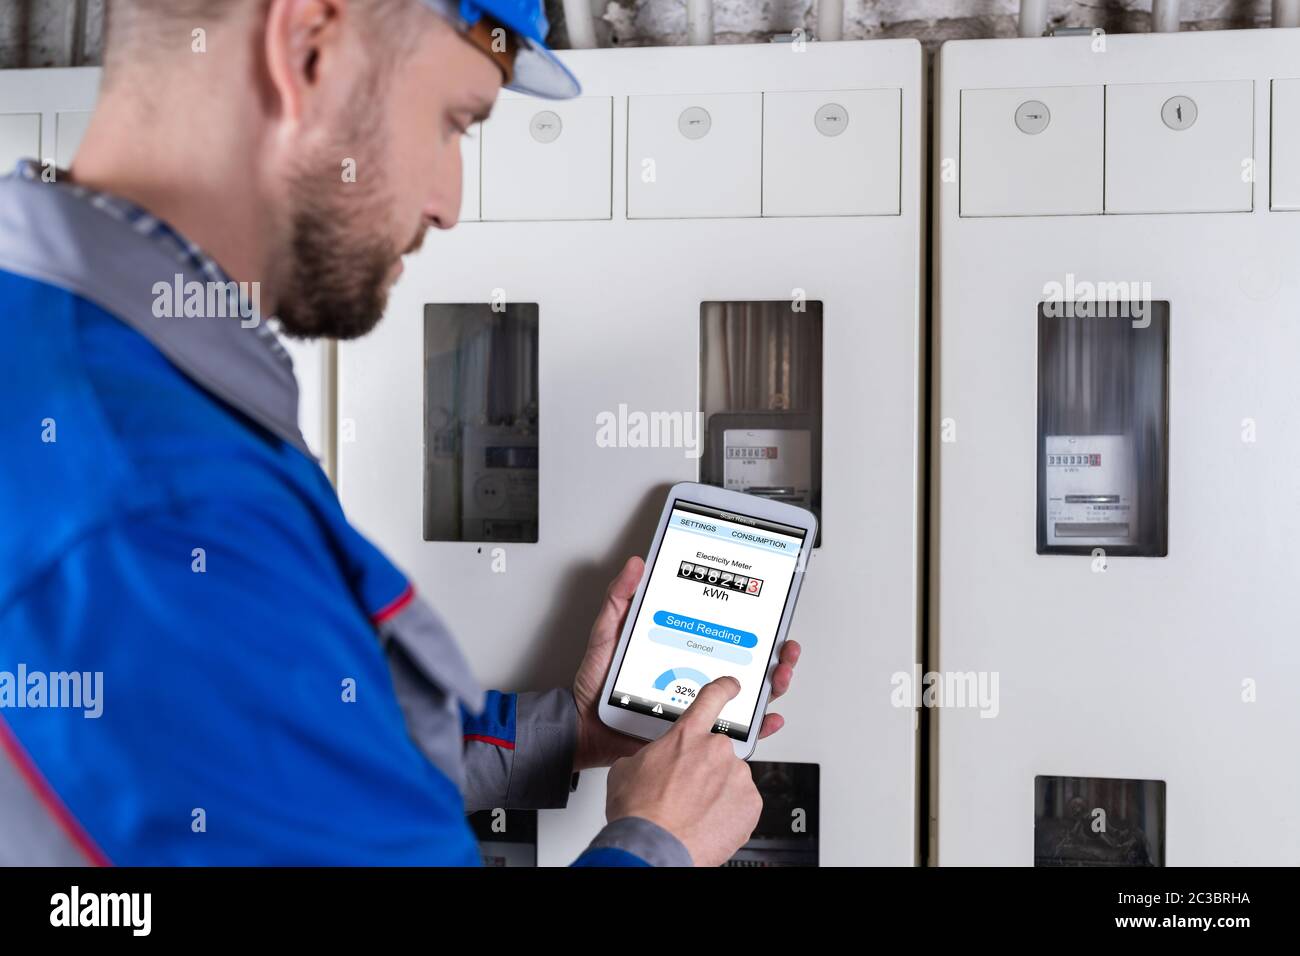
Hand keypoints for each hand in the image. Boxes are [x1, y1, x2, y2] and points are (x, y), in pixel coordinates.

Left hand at [572, 556, 801, 770]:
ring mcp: (698, 704)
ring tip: (781, 676)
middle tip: (785, 649)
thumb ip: (621, 598)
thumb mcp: (608, 632)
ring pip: (748, 695)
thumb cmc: (596, 683)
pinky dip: (757, 727)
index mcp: (683, 648)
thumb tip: (637, 564)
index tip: (770, 614)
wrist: (584, 726)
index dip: (754, 624)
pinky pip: (734, 731)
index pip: (726, 633)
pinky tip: (768, 718)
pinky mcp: (695, 732)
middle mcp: (697, 674)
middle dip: (776, 655)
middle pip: (748, 662)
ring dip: (774, 685)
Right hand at [605, 676, 761, 866]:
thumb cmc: (639, 812)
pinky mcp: (751, 804)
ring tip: (694, 813)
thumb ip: (650, 755)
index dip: (724, 689)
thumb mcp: (627, 769)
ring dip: (717, 792)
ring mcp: (737, 776)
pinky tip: (708, 823)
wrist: (653, 847)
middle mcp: (716, 750)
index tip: (732, 686)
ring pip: (731, 779)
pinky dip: (729, 813)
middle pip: (718, 751)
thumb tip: (652, 762)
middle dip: (706, 769)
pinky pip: (743, 804)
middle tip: (687, 792)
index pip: (711, 698)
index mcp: (687, 735)